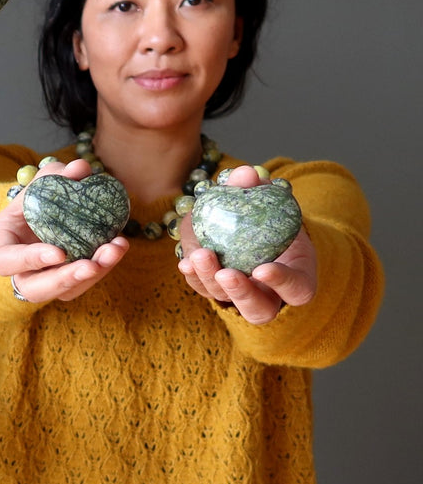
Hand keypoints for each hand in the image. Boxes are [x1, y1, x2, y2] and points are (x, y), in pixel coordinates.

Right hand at [0, 159, 128, 302]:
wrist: (49, 212)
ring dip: (92, 275)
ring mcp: (43, 281)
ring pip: (64, 292)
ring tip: (114, 250)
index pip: (6, 261)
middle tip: (91, 265)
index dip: (30, 260)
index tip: (59, 252)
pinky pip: (83, 284)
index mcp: (3, 244)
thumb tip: (81, 169)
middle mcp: (19, 270)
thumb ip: (58, 175)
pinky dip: (103, 267)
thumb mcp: (43, 182)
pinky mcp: (66, 284)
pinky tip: (118, 247)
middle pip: (35, 289)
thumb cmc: (38, 197)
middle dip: (65, 279)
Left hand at [177, 165, 316, 323]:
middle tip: (226, 273)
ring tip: (200, 257)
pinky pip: (203, 288)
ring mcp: (240, 295)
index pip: (297, 290)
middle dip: (240, 292)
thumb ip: (259, 189)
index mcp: (297, 277)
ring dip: (210, 280)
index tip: (264, 268)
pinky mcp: (214, 288)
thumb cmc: (272, 215)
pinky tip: (186, 262)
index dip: (282, 283)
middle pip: (257, 309)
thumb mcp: (271, 201)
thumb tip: (246, 173)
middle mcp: (269, 294)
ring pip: (225, 301)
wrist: (253, 225)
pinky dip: (194, 276)